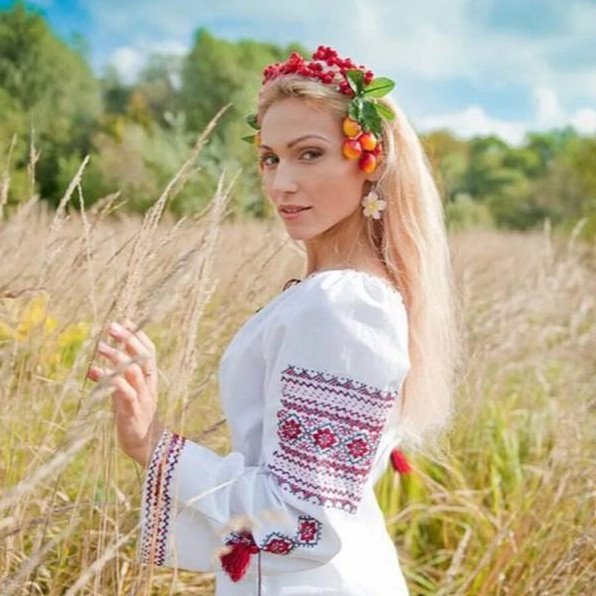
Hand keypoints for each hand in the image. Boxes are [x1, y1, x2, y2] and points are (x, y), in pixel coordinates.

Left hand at [86, 318, 163, 467]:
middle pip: (143, 358)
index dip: (139, 336)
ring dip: (117, 357)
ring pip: (133, 372)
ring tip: (100, 346)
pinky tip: (97, 372)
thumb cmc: (134, 417)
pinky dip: (112, 381)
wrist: (146, 445)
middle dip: (128, 340)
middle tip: (112, 327)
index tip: (126, 321)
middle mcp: (148, 385)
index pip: (149, 352)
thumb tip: (96, 366)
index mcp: (150, 379)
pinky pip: (125, 393)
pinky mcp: (132, 412)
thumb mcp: (125, 395)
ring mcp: (142, 398)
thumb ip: (115, 380)